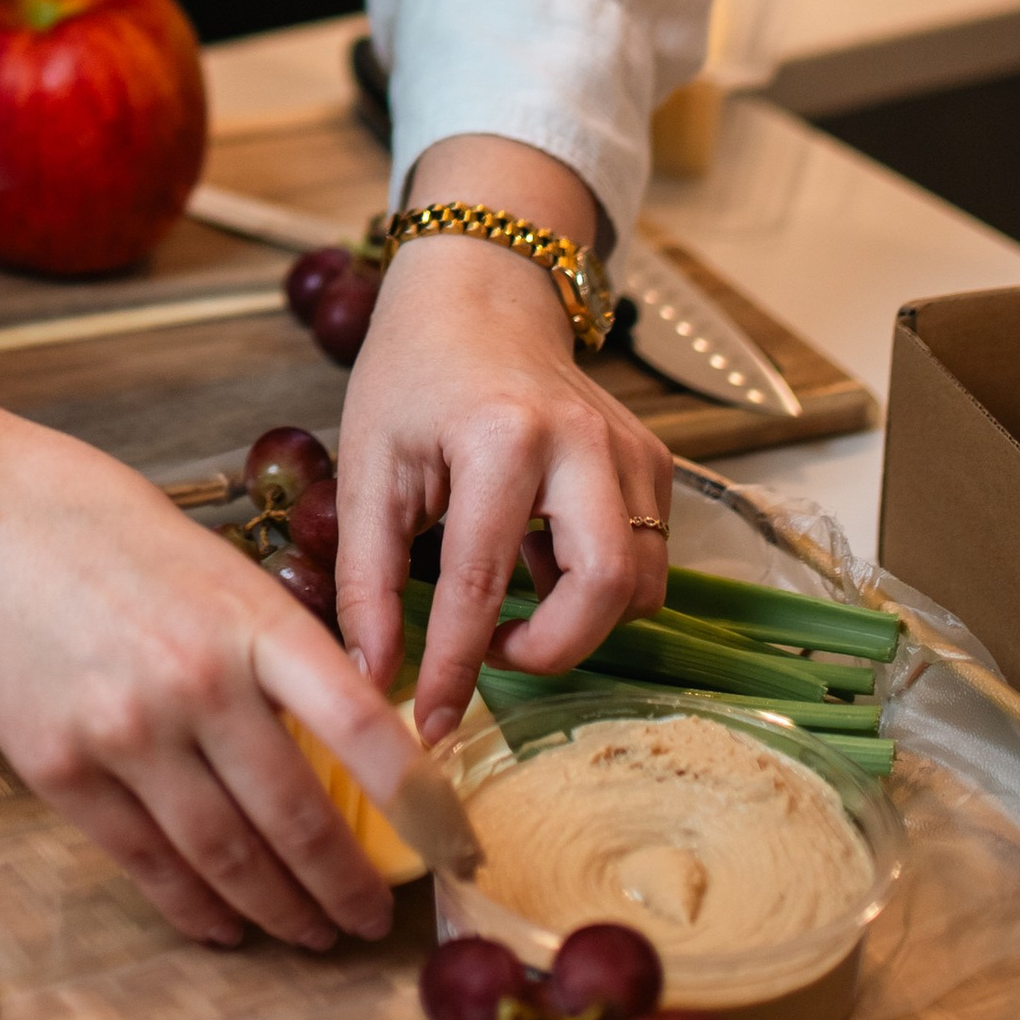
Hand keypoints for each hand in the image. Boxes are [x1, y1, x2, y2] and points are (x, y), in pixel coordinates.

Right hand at [0, 450, 429, 950]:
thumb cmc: (116, 538)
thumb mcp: (225, 572)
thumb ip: (282, 655)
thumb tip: (350, 749)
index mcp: (254, 621)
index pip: (364, 728)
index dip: (420, 802)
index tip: (455, 846)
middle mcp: (196, 682)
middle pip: (297, 817)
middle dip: (346, 886)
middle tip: (373, 921)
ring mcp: (125, 732)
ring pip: (225, 856)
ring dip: (279, 910)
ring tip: (310, 933)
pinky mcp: (61, 770)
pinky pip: (145, 862)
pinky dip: (193, 905)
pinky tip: (224, 923)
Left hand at [336, 230, 672, 746]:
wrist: (481, 292)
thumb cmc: (414, 372)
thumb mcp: (369, 465)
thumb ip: (365, 577)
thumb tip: (371, 675)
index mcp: (501, 439)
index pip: (483, 585)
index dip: (455, 669)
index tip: (432, 726)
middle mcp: (583, 444)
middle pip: (605, 591)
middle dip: (553, 650)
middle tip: (494, 655)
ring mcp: (632, 451)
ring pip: (639, 584)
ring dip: (579, 619)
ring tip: (510, 600)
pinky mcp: (654, 462)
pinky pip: (645, 556)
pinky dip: (596, 584)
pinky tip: (540, 559)